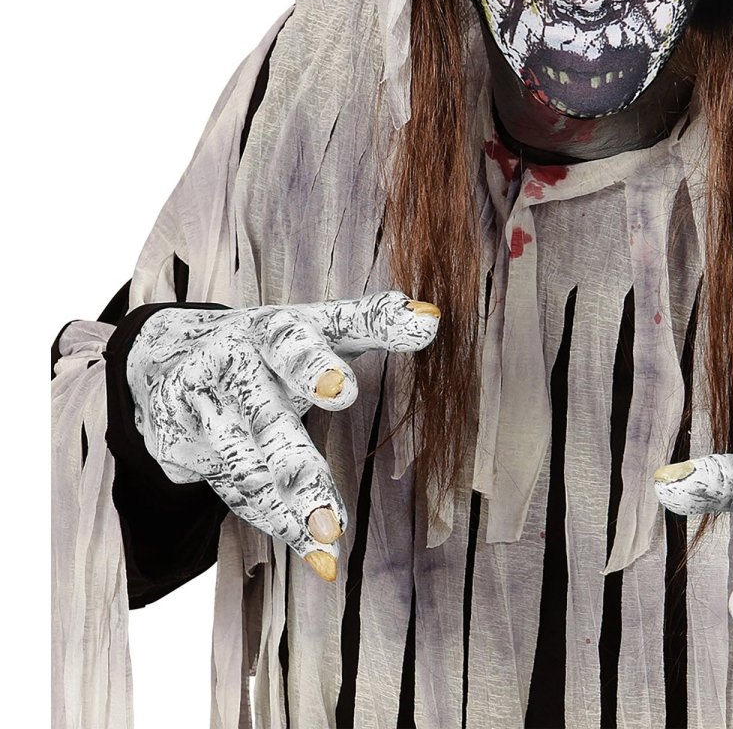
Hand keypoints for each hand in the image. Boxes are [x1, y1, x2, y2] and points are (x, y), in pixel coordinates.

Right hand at [126, 291, 439, 581]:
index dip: (316, 365)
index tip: (343, 391)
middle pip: (264, 417)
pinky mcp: (187, 451)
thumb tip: (434, 316)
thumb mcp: (315, 324)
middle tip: (331, 489)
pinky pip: (237, 492)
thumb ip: (371, 321)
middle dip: (295, 460)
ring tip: (333, 534)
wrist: (164, 358)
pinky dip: (277, 523)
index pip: (294, 342)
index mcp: (271, 330)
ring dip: (289, 502)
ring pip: (248, 464)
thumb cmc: (269, 344)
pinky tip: (317, 552)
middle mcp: (232, 369)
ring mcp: (203, 412)